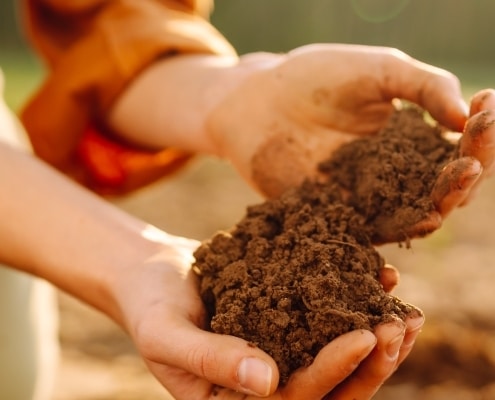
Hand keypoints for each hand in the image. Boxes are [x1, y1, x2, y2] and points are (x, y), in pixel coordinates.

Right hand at [111, 232, 421, 399]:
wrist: (153, 273)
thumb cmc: (151, 308)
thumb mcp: (166, 335)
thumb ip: (211, 360)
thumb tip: (267, 381)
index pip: (295, 398)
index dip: (332, 371)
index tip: (364, 336)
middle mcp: (268, 384)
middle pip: (331, 387)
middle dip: (371, 362)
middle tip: (401, 326)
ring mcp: (282, 351)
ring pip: (338, 354)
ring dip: (376, 334)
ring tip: (403, 306)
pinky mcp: (288, 320)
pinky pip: (327, 315)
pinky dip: (355, 297)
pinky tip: (379, 275)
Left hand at [207, 44, 493, 241]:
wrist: (260, 101)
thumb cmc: (317, 78)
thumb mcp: (379, 71)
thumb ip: (424, 87)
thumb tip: (467, 117)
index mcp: (412, 141)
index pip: (459, 147)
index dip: (480, 133)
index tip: (487, 109)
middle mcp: (396, 177)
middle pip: (447, 188)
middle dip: (468, 172)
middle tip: (474, 156)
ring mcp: (368, 200)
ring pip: (418, 214)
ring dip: (444, 201)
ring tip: (460, 178)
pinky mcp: (339, 219)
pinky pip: (374, 234)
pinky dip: (402, 230)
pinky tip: (424, 218)